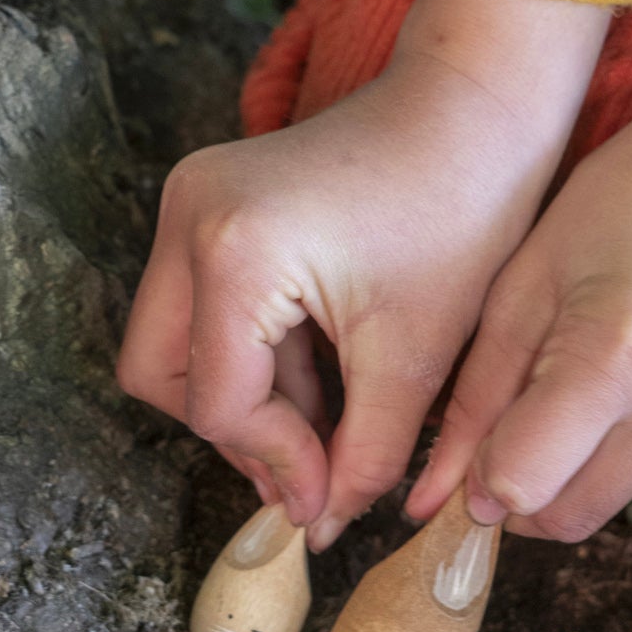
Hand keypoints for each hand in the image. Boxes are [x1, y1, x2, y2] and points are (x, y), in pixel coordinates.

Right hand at [118, 0, 608, 541]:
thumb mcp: (413, 357)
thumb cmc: (461, 214)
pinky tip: (318, 367)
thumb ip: (363, 457)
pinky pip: (197, 302)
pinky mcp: (206, 195)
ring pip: (170, 340)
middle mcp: (189, 214)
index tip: (328, 498)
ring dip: (240, 392)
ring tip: (325, 415)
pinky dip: (248, 349)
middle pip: (159, 372)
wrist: (472, 108)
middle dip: (233, 428)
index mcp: (237, 251)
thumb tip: (320, 523)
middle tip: (308, 463)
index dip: (274, 463)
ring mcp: (189, 196)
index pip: (218, 404)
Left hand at [408, 0, 631, 540]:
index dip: (479, 475)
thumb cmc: (621, 197)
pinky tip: (616, 371)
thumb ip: (475, 397)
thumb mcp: (523, 281)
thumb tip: (431, 502)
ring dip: (566, 470)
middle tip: (501, 420)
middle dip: (517, 489)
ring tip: (561, 378)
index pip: (521, 485)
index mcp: (615, 358)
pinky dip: (613, 448)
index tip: (468, 438)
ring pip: (606, 502)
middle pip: (565, 518)